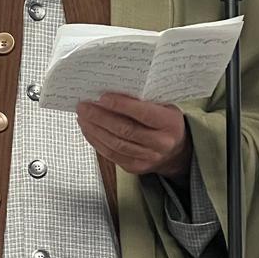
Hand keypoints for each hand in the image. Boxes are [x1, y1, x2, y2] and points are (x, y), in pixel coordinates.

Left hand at [76, 93, 191, 184]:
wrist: (176, 151)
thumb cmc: (165, 122)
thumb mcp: (163, 106)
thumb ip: (143, 100)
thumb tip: (112, 90)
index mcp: (169, 123)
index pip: (143, 114)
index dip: (121, 105)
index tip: (102, 97)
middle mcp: (160, 143)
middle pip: (125, 130)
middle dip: (100, 117)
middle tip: (84, 106)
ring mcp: (148, 158)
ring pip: (116, 144)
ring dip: (94, 129)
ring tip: (82, 117)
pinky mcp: (135, 167)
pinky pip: (112, 155)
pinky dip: (96, 141)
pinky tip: (88, 130)